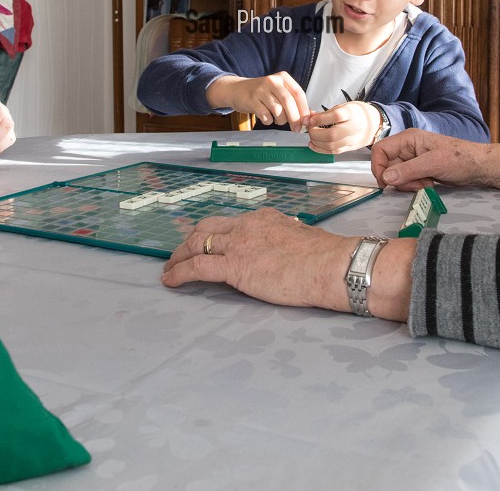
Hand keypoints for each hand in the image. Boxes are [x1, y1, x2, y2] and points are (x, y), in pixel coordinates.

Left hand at [161, 209, 352, 310]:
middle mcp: (246, 226)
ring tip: (169, 269)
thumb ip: (287, 236)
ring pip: (196, 244)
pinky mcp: (234, 266)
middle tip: (179, 253)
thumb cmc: (325, 257)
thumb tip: (288, 236)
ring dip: (178, 256)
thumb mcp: (301, 236)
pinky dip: (179, 273)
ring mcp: (238, 245)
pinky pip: (197, 267)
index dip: (213, 234)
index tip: (207, 243)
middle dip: (189, 240)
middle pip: (206, 228)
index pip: (230, 224)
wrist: (330, 265)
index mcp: (263, 219)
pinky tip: (171, 281)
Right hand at [207, 72, 310, 129]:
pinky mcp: (251, 100)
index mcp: (283, 77)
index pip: (298, 93)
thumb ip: (295, 103)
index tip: (306, 121)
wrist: (237, 90)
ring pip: (278, 110)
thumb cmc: (262, 93)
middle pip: (289, 102)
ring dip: (280, 120)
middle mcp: (272, 81)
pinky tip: (267, 118)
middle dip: (295, 118)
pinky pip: (265, 115)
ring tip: (278, 120)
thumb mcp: (279, 93)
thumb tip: (311, 117)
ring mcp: (261, 90)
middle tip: (297, 128)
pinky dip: (269, 121)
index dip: (304, 109)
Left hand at [301, 101, 377, 153]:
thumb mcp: (343, 107)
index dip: (321, 119)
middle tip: (309, 128)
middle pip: (332, 134)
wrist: (373, 123)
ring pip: (332, 145)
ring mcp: (353, 140)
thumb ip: (325, 113)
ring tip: (311, 136)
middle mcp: (354, 127)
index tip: (311, 119)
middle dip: (315, 133)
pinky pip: (334, 152)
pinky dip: (320, 149)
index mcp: (352, 113)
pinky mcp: (350, 148)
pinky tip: (314, 144)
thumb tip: (309, 117)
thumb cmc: (356, 113)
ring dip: (316, 142)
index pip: (336, 116)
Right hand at [371, 130, 499, 193]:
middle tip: (417, 184)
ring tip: (426, 184)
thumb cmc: (460, 160)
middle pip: (388, 165)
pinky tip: (429, 184)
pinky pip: (408, 180)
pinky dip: (415, 185)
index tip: (387, 184)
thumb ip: (408, 170)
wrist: (481, 167)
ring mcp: (415, 159)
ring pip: (397, 175)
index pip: (380, 150)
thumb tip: (385, 179)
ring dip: (408, 184)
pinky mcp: (421, 169)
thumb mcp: (434, 164)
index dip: (378, 167)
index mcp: (409, 139)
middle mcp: (408, 147)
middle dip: (399, 179)